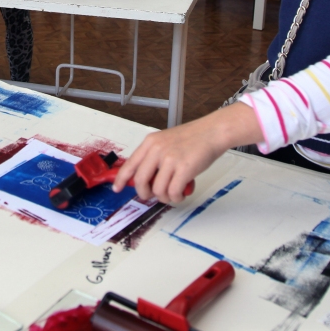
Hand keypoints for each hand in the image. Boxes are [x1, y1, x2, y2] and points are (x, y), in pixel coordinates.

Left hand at [112, 104, 260, 203]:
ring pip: (158, 190)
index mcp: (151, 142)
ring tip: (174, 193)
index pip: (130, 164)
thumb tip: (146, 179)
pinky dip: (177, 197)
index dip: (121, 179)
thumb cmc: (193, 138)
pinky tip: (182, 193)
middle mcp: (157, 150)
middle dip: (145, 194)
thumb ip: (154, 157)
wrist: (212, 132)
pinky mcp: (184, 168)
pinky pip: (173, 192)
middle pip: (140, 181)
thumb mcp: (166, 142)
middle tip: (153, 196)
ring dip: (165, 197)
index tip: (117, 188)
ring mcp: (170, 159)